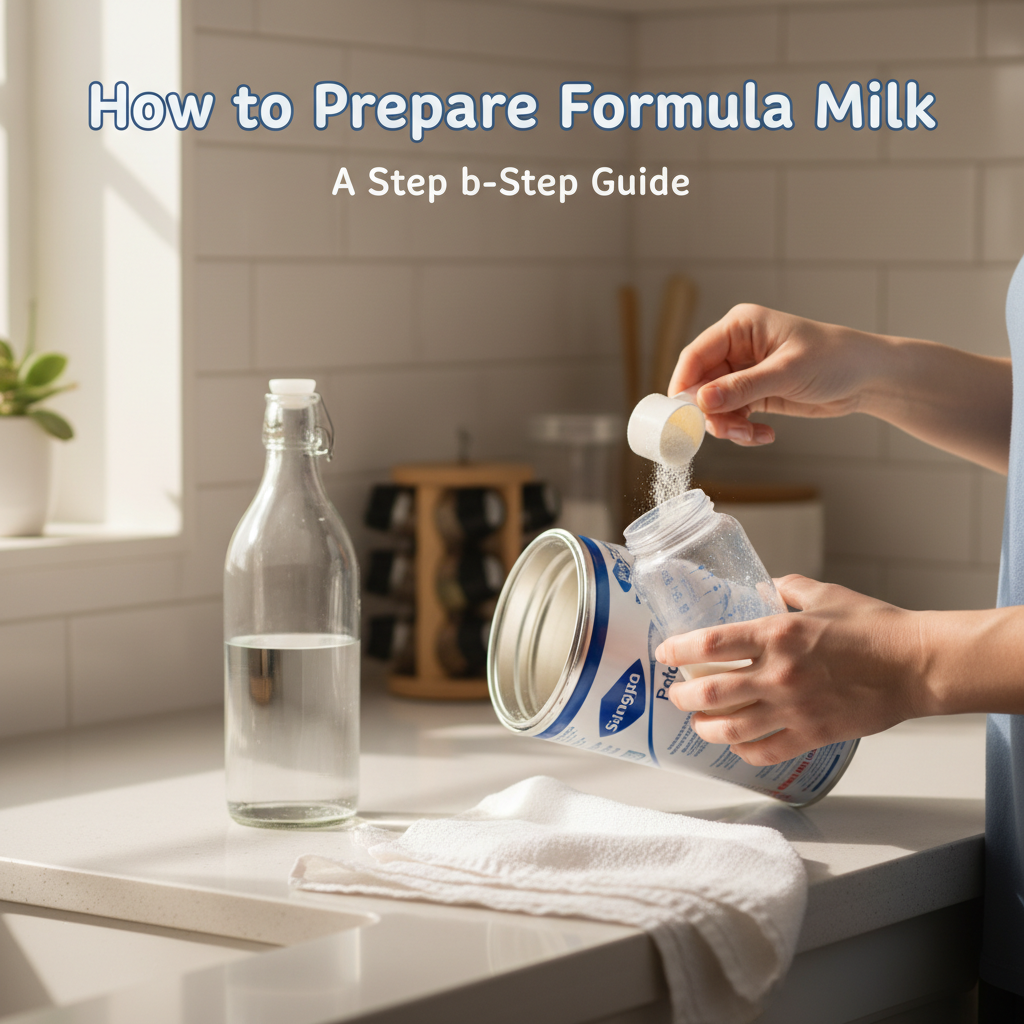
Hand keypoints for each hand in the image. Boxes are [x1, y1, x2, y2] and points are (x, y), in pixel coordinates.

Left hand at [654, 575, 930, 765]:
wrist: (917, 665)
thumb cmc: (875, 627)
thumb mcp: (825, 595)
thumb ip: (788, 590)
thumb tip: (766, 587)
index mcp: (777, 633)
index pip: (709, 644)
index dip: (677, 650)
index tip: (665, 652)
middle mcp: (778, 673)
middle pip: (709, 692)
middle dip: (682, 696)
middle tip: (676, 693)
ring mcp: (794, 708)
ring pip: (730, 727)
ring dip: (704, 727)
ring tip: (697, 723)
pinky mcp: (813, 734)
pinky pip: (764, 750)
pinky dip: (742, 750)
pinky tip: (735, 744)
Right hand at [668, 304, 886, 446]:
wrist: (868, 377)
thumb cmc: (835, 359)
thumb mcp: (786, 373)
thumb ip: (742, 388)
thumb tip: (701, 401)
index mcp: (739, 327)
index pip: (695, 355)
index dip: (684, 385)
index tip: (680, 414)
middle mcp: (736, 348)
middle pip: (701, 385)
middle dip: (711, 413)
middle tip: (728, 432)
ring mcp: (744, 372)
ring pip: (715, 405)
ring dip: (729, 426)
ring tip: (752, 436)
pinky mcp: (755, 393)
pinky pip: (733, 416)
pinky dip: (743, 431)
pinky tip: (765, 435)